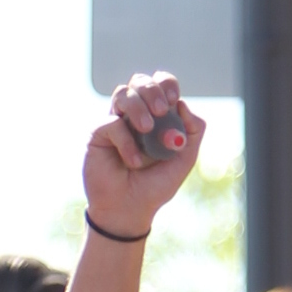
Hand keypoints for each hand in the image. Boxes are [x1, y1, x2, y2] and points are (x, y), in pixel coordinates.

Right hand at [82, 73, 205, 240]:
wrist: (129, 210)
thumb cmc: (154, 185)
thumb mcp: (183, 161)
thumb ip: (192, 133)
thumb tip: (183, 105)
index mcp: (157, 116)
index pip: (161, 84)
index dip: (166, 84)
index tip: (173, 100)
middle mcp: (134, 114)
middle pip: (140, 81)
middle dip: (152, 90)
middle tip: (162, 109)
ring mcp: (115, 121)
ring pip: (123, 93)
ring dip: (138, 106)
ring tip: (147, 129)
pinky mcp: (98, 134)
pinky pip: (112, 124)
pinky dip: (126, 142)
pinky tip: (133, 161)